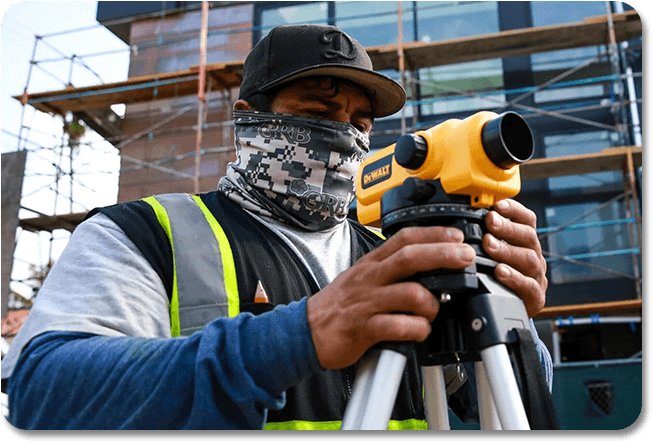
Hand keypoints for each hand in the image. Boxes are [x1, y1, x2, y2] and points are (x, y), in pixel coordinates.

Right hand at [307, 226, 475, 368]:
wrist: (307, 329)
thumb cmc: (340, 304)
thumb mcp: (363, 276)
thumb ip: (391, 268)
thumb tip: (428, 262)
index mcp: (372, 263)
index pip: (404, 238)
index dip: (433, 233)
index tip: (456, 235)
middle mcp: (371, 278)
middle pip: (411, 258)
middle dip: (443, 255)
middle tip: (465, 258)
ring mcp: (367, 302)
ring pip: (410, 293)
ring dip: (432, 304)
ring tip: (434, 311)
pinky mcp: (364, 328)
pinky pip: (398, 326)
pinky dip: (416, 330)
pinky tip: (419, 331)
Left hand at [482, 199, 546, 317]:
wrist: (508, 310)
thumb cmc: (495, 278)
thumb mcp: (492, 255)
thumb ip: (485, 237)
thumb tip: (464, 217)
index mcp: (525, 243)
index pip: (526, 220)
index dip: (514, 210)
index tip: (498, 205)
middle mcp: (533, 257)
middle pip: (528, 237)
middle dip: (507, 227)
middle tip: (489, 222)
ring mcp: (536, 277)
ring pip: (529, 259)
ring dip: (507, 250)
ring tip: (489, 245)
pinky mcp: (535, 298)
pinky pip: (529, 286)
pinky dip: (514, 278)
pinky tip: (500, 272)